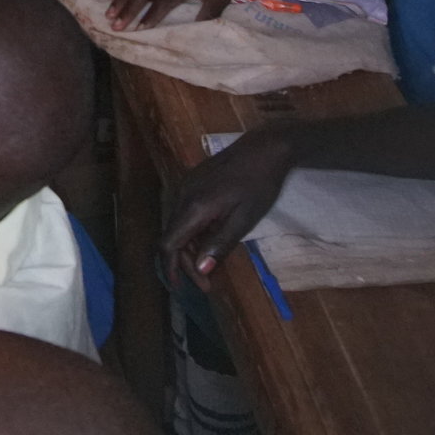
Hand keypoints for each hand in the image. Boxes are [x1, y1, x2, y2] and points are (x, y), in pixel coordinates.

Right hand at [161, 129, 294, 282]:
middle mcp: (183, 195)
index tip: (182, 288)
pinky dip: (193, 230)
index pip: (169, 244)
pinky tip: (211, 236)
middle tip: (207, 281)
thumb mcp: (244, 219)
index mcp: (194, 207)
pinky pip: (185, 211)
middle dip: (185, 262)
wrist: (266, 146)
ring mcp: (187, 185)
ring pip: (177, 224)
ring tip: (211, 262)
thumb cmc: (259, 184)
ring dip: (189, 247)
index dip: (172, 269)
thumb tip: (201, 269)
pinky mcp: (194, 180)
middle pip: (171, 236)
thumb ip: (220, 244)